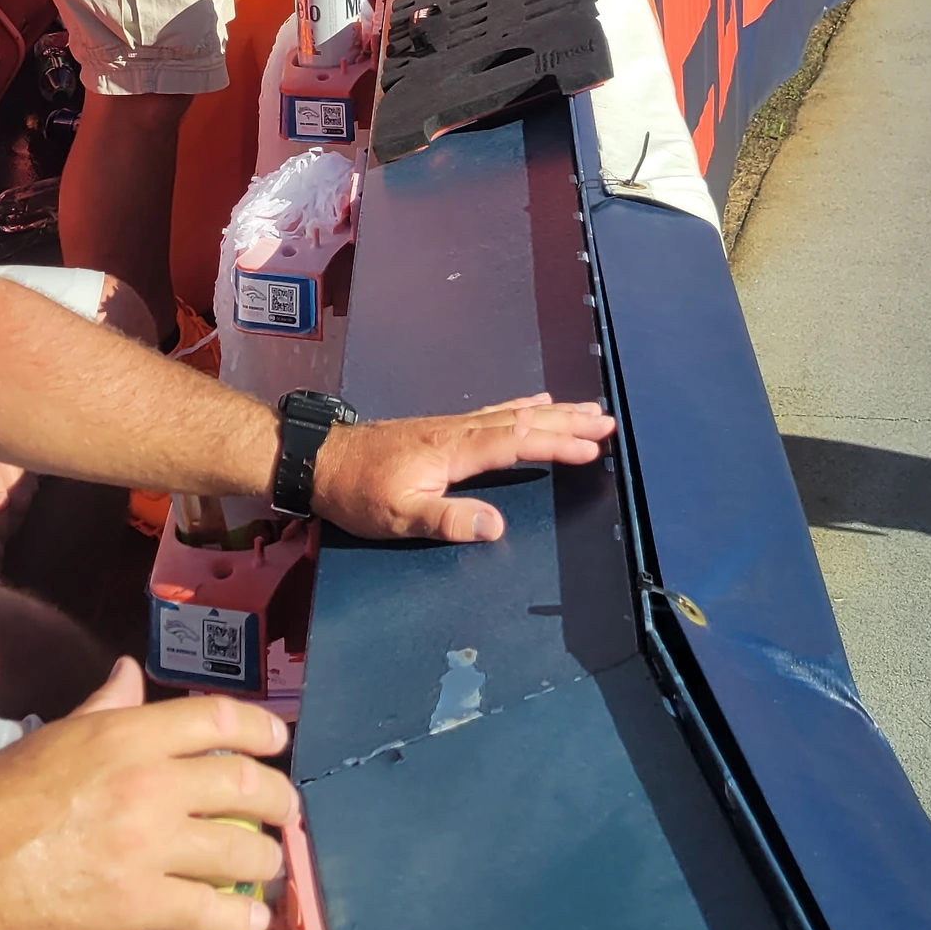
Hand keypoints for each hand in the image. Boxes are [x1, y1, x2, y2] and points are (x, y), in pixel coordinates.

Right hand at [0, 664, 294, 929]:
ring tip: (270, 865)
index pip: (215, 720)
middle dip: (275, 798)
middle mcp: (149, 784)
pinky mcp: (136, 905)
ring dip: (264, 859)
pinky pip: (207, 913)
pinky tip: (251, 920)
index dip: (258, 727)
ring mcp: (147, 847)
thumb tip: (129, 673)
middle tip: (286, 811)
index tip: (279, 741)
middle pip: (240, 784)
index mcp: (127, 736)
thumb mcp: (57, 735)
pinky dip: (238, 917)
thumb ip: (104, 707)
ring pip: (235, 851)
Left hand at [312, 394, 613, 543]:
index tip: (593, 447)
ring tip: (588, 410)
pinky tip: (536, 404)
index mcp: (454, 449)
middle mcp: (459, 430)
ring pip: (514, 413)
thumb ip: (447, 519)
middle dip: (569, 422)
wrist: (321, 462)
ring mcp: (452, 426)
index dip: (557, 445)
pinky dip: (523, 407)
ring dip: (554, 413)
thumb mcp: (399, 517)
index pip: (517, 443)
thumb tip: (496, 525)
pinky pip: (496, 412)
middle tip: (608, 420)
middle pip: (524, 421)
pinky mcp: (444, 429)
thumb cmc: (358, 492)